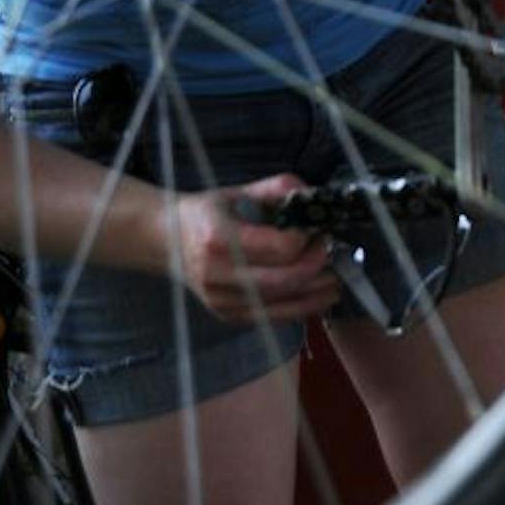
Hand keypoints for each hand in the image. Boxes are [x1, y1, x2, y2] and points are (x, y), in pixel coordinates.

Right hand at [173, 173, 340, 324]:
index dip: (308, 240)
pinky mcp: (227, 315)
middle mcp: (218, 275)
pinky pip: (273, 316)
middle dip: (319, 267)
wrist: (167, 240)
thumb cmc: (207, 213)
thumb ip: (278, 189)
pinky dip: (301, 307)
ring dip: (317, 293)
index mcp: (219, 240)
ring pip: (284, 304)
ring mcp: (221, 301)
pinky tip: (319, 296)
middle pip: (287, 280)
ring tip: (337, 279)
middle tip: (334, 252)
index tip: (320, 228)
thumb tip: (314, 194)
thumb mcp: (239, 191)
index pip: (281, 248)